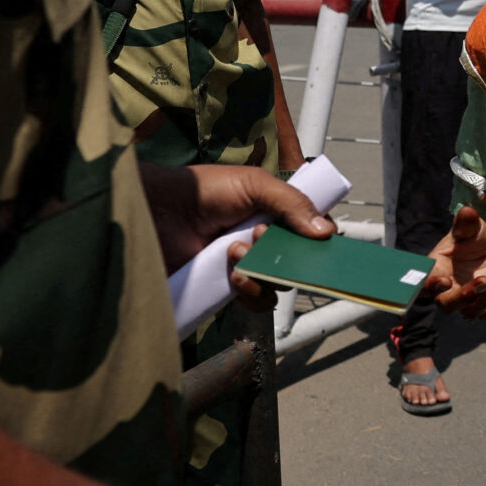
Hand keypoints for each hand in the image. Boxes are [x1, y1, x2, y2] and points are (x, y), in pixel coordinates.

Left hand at [145, 163, 332, 274]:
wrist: (161, 211)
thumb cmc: (204, 190)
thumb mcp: (254, 184)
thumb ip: (291, 202)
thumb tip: (325, 231)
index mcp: (277, 212)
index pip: (311, 230)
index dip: (318, 237)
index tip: (317, 239)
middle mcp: (266, 240)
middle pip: (299, 261)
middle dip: (286, 255)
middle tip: (262, 237)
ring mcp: (249, 264)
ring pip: (279, 284)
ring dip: (264, 272)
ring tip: (236, 251)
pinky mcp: (230, 286)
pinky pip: (256, 300)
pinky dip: (250, 291)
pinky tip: (233, 274)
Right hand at [425, 206, 485, 317]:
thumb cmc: (472, 241)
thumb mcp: (470, 230)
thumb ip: (466, 224)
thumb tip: (467, 212)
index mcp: (437, 272)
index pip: (424, 285)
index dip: (430, 286)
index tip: (444, 280)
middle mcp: (449, 292)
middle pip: (448, 305)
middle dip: (465, 296)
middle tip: (484, 279)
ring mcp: (469, 304)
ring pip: (473, 312)